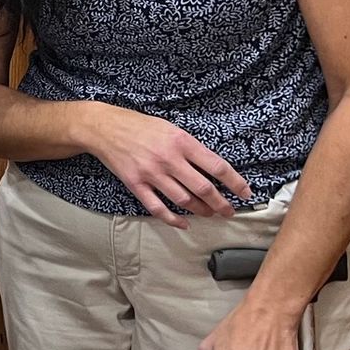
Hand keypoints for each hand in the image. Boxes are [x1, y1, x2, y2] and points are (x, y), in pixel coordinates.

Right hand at [81, 103, 251, 226]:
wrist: (104, 128)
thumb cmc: (139, 126)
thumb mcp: (171, 128)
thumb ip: (190, 147)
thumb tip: (211, 167)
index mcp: (182, 142)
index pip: (217, 167)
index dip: (235, 183)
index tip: (245, 193)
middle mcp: (169, 159)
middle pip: (204, 188)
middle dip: (221, 204)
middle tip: (230, 211)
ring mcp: (151, 173)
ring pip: (184, 200)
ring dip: (201, 211)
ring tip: (210, 214)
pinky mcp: (135, 183)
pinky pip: (157, 207)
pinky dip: (172, 219)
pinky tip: (183, 223)